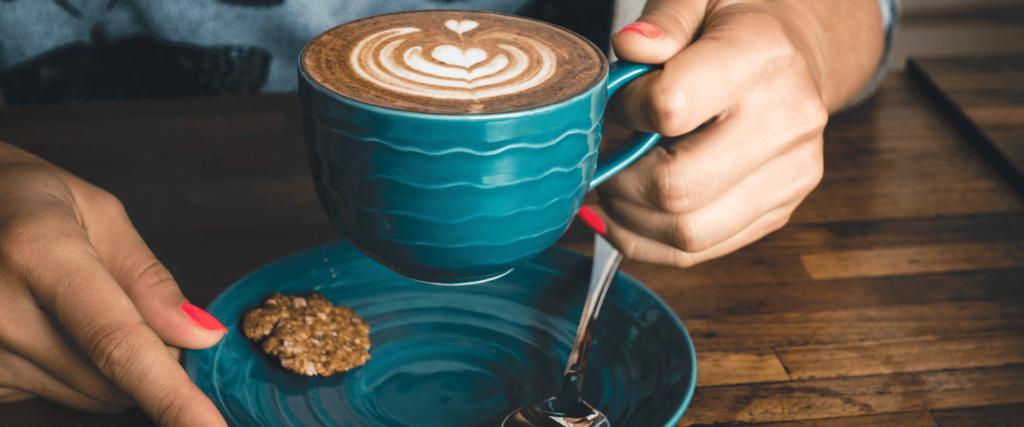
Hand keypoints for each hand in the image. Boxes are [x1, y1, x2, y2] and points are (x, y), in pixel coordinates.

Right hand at [0, 142, 227, 425]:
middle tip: (132, 304)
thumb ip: (149, 279)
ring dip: (113, 367)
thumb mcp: (97, 212)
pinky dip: (78, 371)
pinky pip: (58, 396)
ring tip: (79, 306)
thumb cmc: (27, 200)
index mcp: (39, 254)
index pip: (119, 344)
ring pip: (92, 396)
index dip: (172, 396)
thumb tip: (200, 335)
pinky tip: (50, 325)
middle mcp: (1, 311)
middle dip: (152, 356)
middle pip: (113, 378)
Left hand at [594, 0, 883, 265]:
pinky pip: (699, 251)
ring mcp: (791, 175)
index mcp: (762, 58)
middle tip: (604, 158)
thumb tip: (630, 47)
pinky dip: (648, 241)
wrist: (797, 56)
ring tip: (613, 186)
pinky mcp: (780, 211)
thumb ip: (663, 20)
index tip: (622, 100)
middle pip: (676, 187)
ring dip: (629, 218)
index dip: (626, 109)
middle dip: (620, 179)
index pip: (670, 108)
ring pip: (687, 232)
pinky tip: (626, 214)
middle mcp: (787, 122)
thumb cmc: (735, 26)